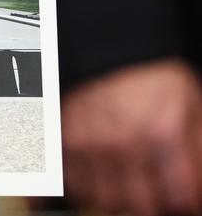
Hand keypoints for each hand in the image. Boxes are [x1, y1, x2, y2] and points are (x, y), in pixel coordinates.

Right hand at [62, 59, 201, 215]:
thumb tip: (198, 192)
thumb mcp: (193, 107)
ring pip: (106, 201)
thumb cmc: (151, 78)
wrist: (106, 51)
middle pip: (141, 206)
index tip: (182, 196)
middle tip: (155, 190)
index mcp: (162, 133)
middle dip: (153, 202)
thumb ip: (199, 151)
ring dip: (119, 197)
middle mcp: (122, 142)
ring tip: (127, 180)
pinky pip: (74, 184)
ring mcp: (89, 144)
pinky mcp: (63, 142)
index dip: (185, 201)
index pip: (180, 198)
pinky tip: (101, 173)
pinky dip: (87, 186)